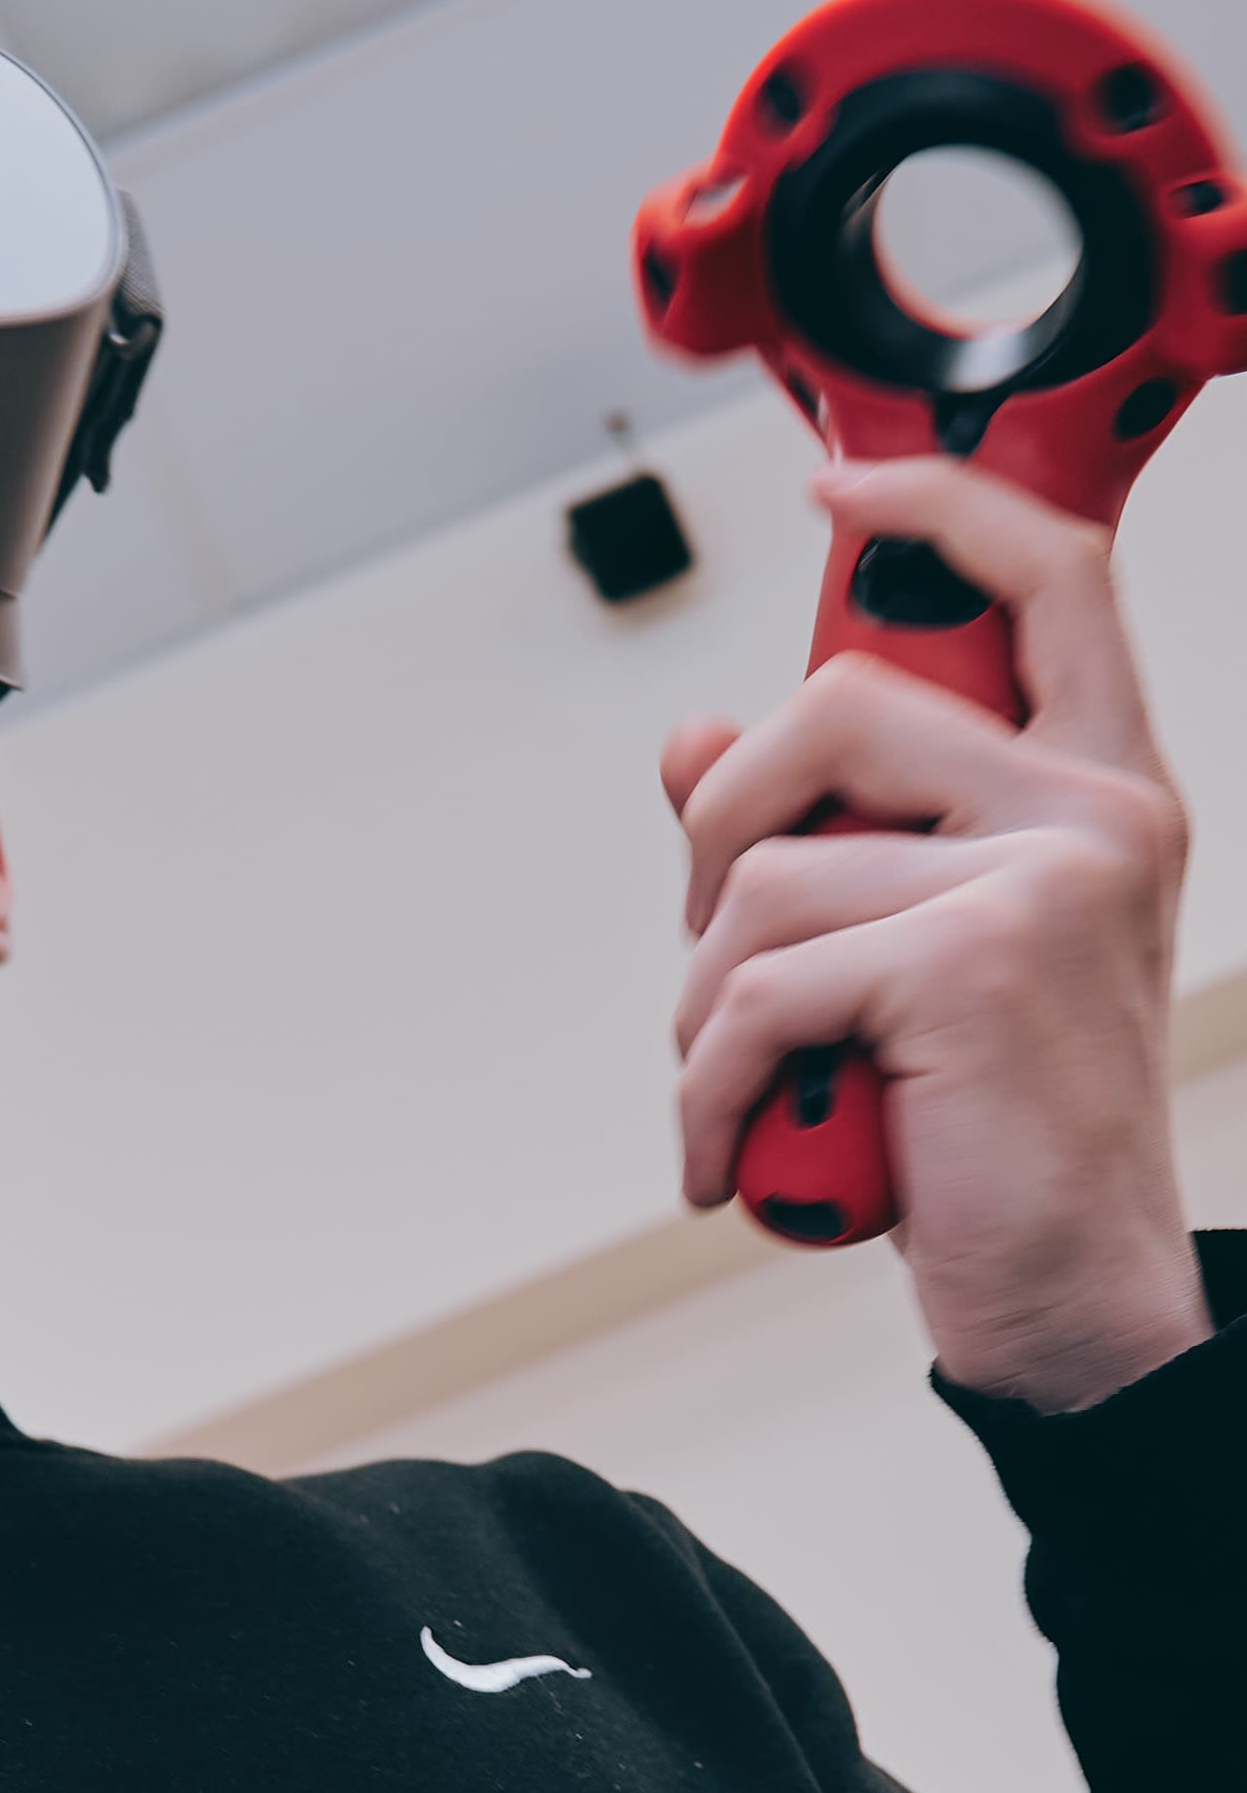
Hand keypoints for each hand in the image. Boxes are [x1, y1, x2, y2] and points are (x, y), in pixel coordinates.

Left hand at [662, 459, 1207, 1411]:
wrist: (1072, 1302)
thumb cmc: (996, 1137)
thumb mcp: (909, 965)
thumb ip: (826, 844)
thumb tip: (692, 744)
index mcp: (1099, 788)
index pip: (1047, 576)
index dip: (935, 507)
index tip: (835, 490)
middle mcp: (1096, 812)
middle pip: (839, 705)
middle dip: (719, 828)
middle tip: (719, 956)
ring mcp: (1046, 882)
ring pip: (766, 870)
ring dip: (702, 1000)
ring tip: (738, 1088)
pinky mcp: (973, 968)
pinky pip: (757, 987)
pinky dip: (702, 1085)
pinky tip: (720, 1155)